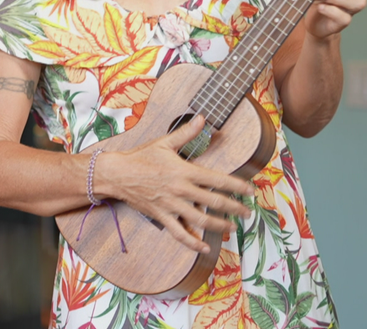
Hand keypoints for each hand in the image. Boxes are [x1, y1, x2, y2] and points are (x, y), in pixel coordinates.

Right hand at [103, 115, 254, 252]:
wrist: (117, 174)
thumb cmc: (141, 157)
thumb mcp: (164, 142)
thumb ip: (186, 133)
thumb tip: (202, 119)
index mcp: (184, 171)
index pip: (217, 180)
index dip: (237, 186)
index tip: (250, 191)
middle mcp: (180, 190)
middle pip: (214, 203)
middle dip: (235, 209)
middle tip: (247, 212)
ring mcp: (171, 205)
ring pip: (201, 221)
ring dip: (220, 226)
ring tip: (232, 228)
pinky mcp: (162, 216)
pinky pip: (179, 233)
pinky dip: (193, 242)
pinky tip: (204, 248)